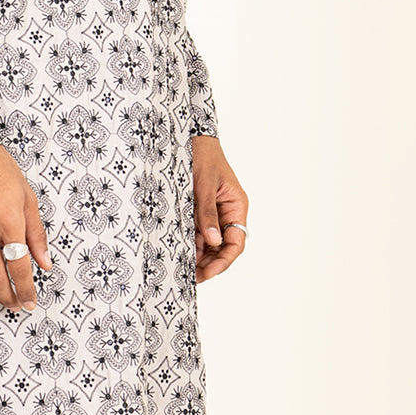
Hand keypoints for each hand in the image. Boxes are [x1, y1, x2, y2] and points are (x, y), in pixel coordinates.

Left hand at [192, 135, 248, 281]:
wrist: (189, 137)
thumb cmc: (202, 154)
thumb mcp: (203, 184)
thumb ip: (207, 213)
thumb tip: (214, 242)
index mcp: (236, 206)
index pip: (236, 242)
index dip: (223, 260)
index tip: (207, 272)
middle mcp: (227, 212)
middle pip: (223, 247)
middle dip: (209, 263)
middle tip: (191, 277)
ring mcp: (213, 212)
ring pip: (209, 242)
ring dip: (198, 256)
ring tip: (183, 269)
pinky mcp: (198, 210)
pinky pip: (197, 231)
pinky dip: (190, 243)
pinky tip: (179, 252)